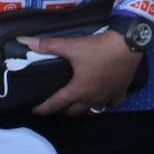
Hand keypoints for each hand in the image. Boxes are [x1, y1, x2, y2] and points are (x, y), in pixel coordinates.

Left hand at [26, 30, 140, 116]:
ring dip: (83, 109)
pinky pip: (111, 105)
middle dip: (62, 110)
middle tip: (56, 103)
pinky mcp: (120, 92)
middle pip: (73, 111)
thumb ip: (49, 45)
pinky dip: (105, 104)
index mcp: (77, 89)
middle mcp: (91, 98)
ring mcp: (107, 97)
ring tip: (77, 103)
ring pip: (92, 111)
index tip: (35, 111)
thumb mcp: (72, 46)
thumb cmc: (98, 48)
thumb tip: (26, 41)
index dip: (43, 108)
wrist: (128, 44)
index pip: (56, 104)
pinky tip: (103, 99)